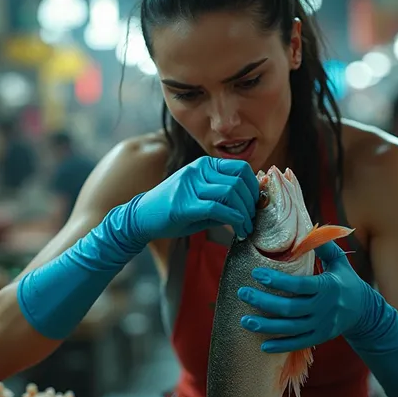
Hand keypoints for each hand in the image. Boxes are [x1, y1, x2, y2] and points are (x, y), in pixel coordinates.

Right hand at [132, 156, 259, 242]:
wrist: (142, 217)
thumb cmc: (174, 210)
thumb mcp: (201, 197)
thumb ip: (225, 197)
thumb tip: (253, 203)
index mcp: (204, 165)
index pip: (241, 168)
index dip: (254, 187)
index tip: (255, 204)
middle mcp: (198, 171)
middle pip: (238, 181)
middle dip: (251, 204)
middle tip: (252, 220)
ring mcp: (190, 186)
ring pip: (230, 193)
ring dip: (244, 214)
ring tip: (246, 227)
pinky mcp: (184, 205)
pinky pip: (218, 209)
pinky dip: (234, 220)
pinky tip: (238, 230)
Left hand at [237, 241, 367, 351]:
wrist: (364, 311)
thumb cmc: (346, 281)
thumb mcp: (339, 262)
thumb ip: (324, 247)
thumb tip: (308, 228)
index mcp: (327, 287)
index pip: (299, 285)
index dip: (277, 281)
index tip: (256, 273)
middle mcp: (324, 308)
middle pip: (290, 308)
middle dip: (263, 302)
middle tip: (242, 293)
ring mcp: (321, 326)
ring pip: (290, 328)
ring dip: (266, 326)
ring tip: (244, 320)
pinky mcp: (320, 338)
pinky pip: (298, 344)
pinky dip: (280, 346)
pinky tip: (262, 345)